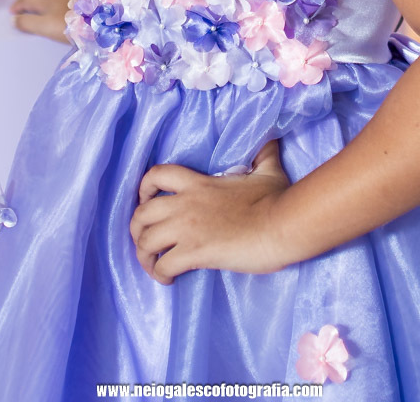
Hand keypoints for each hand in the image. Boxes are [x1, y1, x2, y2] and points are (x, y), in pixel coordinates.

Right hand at [10, 0, 70, 43]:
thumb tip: (13, 19)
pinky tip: (54, 4)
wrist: (98, 20)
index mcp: (45, 0)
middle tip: (19, 7)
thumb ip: (28, 23)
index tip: (11, 11)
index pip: (26, 1)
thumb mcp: (45, 27)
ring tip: (33, 5)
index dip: (17, 6)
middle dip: (26, 0)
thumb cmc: (69, 26)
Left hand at [129, 139, 291, 284]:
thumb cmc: (276, 199)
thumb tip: (270, 139)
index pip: (156, 175)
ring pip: (145, 241)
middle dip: (137, 230)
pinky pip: (163, 265)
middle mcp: (185, 203)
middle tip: (147, 242)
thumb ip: (263, 154)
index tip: (147, 201)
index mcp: (198, 183)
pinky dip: (160, 275)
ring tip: (154, 266)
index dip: (144, 188)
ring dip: (144, 256)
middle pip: (141, 214)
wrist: (282, 225)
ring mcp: (188, 228)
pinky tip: (168, 280)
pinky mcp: (195, 252)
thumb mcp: (268, 170)